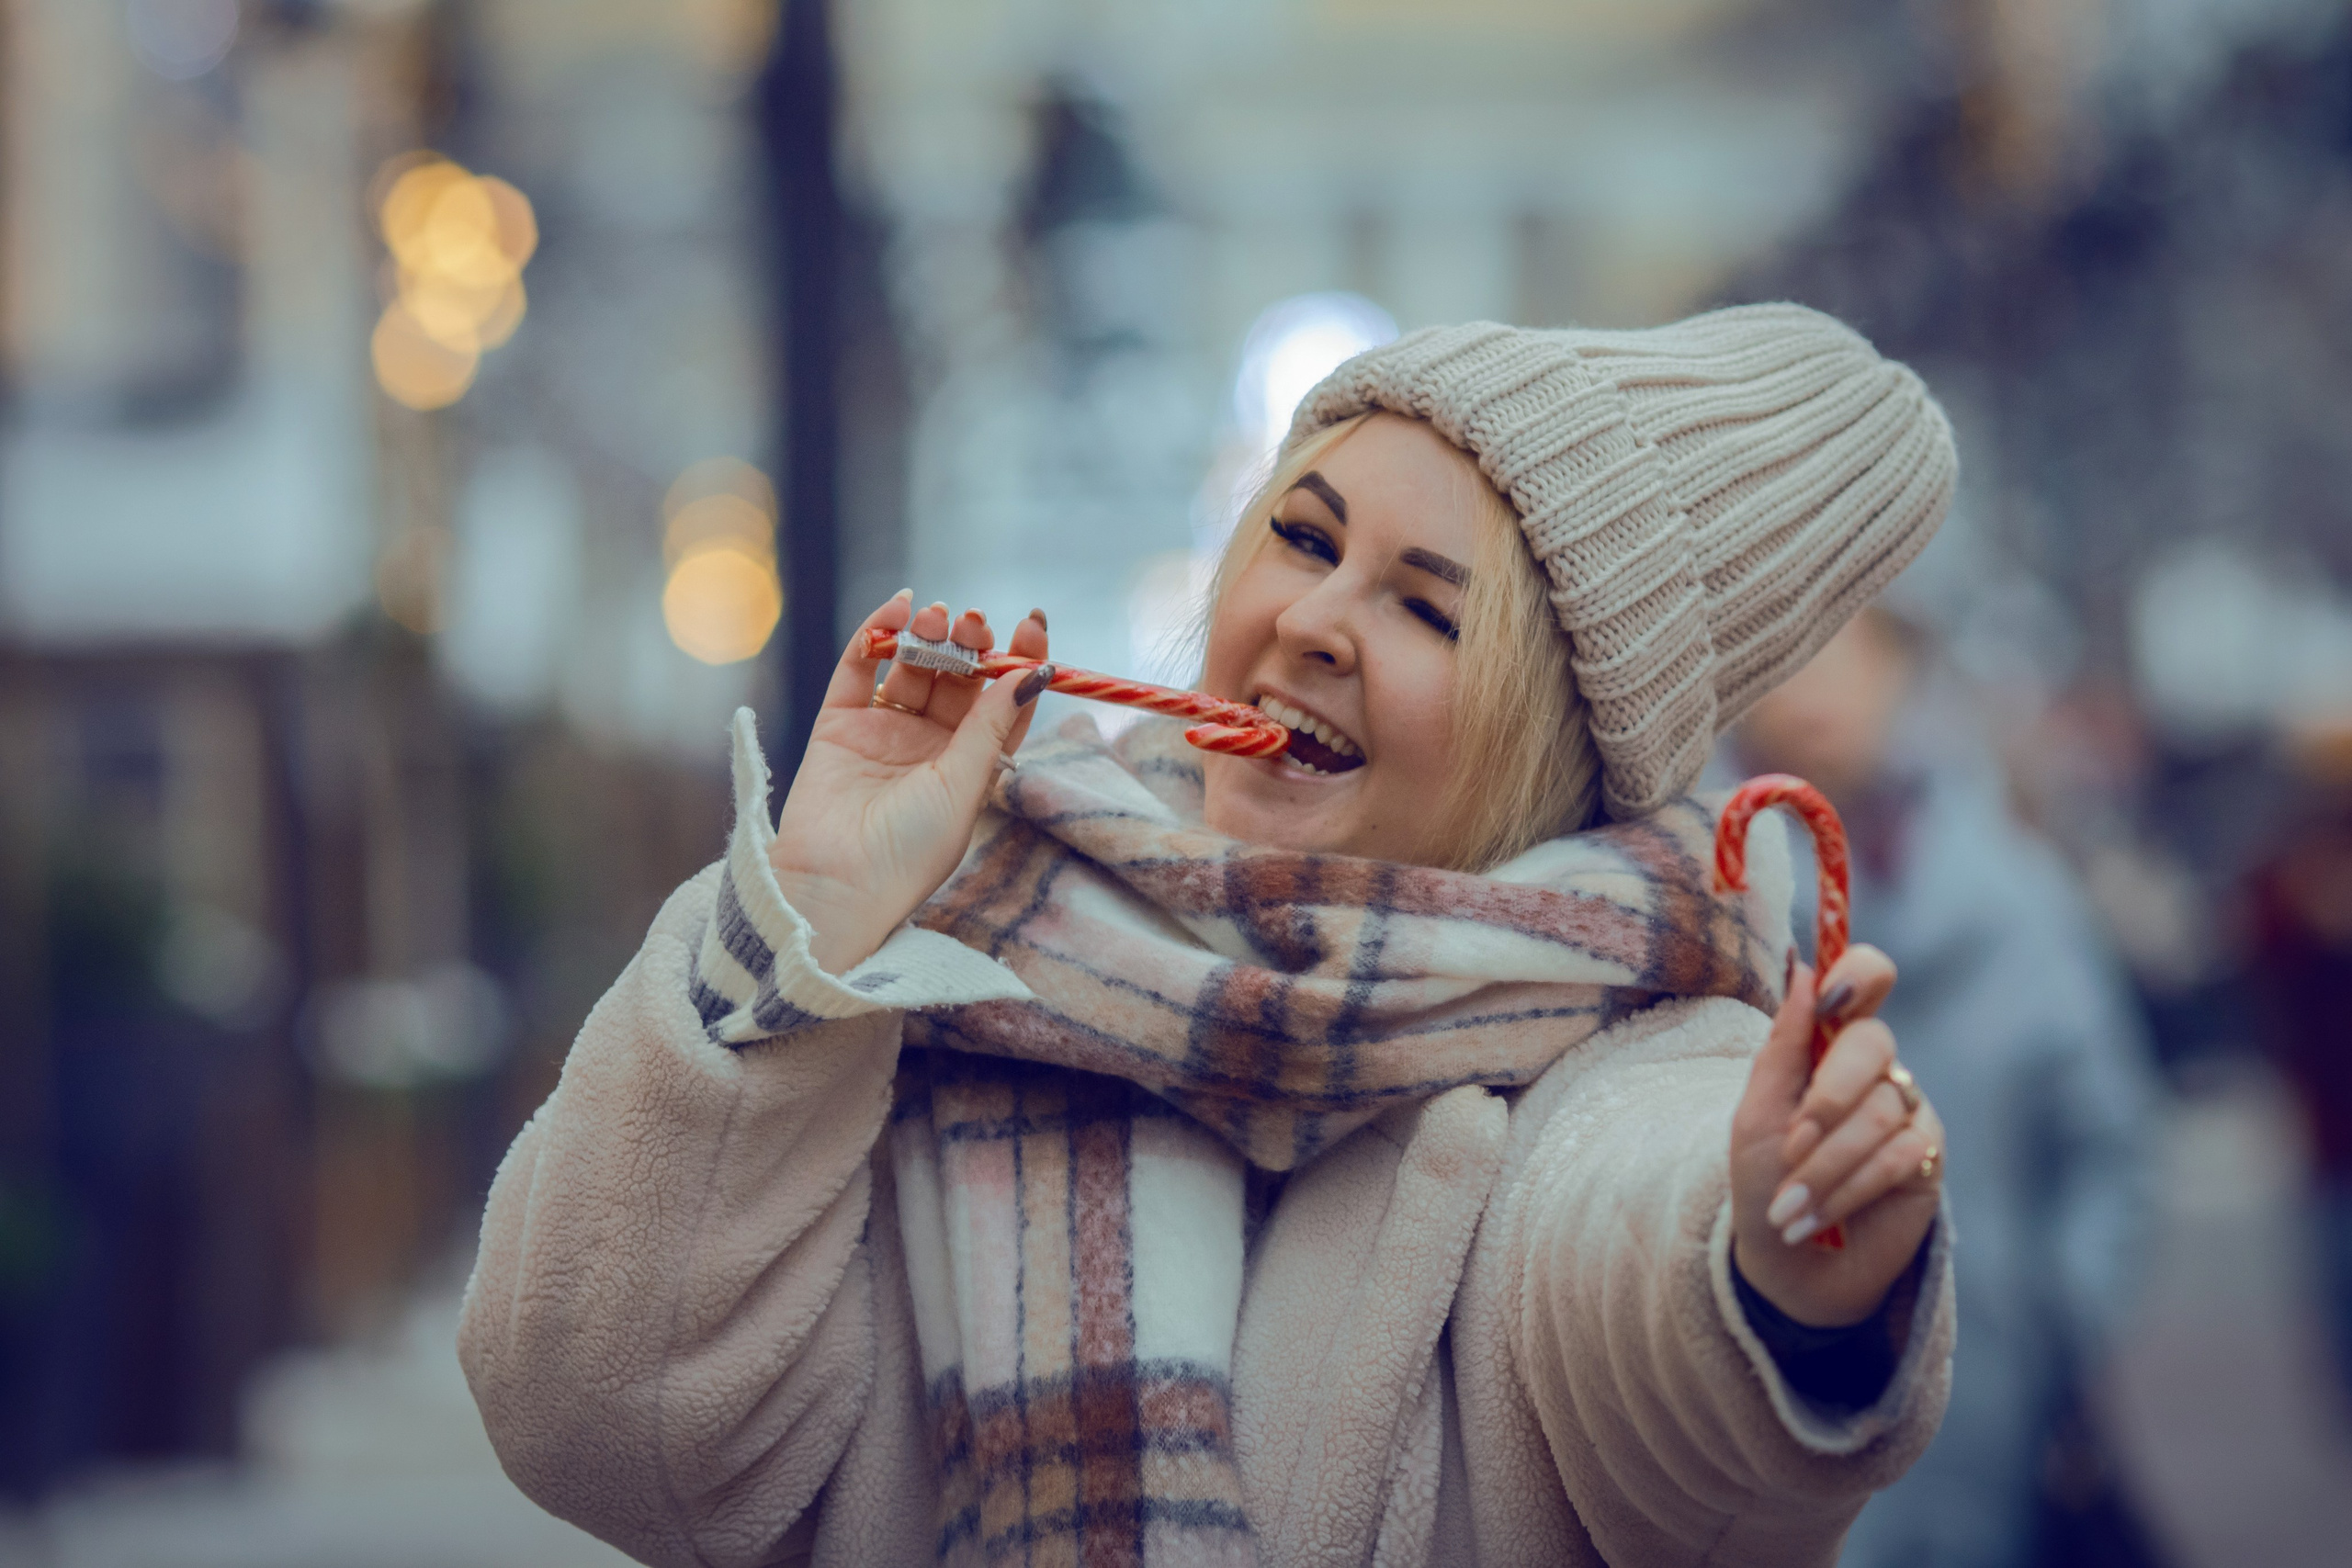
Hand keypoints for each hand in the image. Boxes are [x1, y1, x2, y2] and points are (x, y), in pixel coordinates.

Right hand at [767, 592, 1050, 973]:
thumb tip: (1033, 671)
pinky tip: (898, 609)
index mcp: (971, 767)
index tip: (1031, 623)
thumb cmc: (909, 851)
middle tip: (972, 622)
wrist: (835, 884)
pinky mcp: (838, 724)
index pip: (1001, 702)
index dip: (1017, 662)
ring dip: (927, 637)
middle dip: (969, 645)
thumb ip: (992, 725)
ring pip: (912, 669)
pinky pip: (859, 669)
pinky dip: (876, 635)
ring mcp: (883, 733)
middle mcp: (930, 746)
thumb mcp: (964, 786)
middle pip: (957, 679)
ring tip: (936, 617)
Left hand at [1728, 946, 1945, 1326]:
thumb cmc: (1764, 1180)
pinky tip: (1821, 1216)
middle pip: (1873, 1041)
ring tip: (1791, 1204)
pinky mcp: (1929, 1156)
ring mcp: (1908, 1108)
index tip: (1834, 994)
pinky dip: (1850, 1188)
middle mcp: (1875, 1067)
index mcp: (1828, 1043)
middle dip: (1824, 1099)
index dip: (1861, 971)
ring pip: (1880, 1111)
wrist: (1785, 1260)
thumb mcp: (1756, 1114)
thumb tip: (1802, 968)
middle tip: (1790, 1147)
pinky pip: (1900, 1155)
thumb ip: (1784, 1045)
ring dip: (1826, 1165)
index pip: (1867, 977)